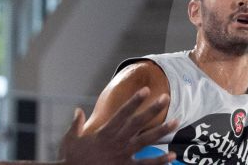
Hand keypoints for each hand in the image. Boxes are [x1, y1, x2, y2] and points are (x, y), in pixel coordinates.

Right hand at [60, 87, 176, 164]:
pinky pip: (145, 164)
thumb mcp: (70, 140)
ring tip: (177, 121)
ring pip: (146, 140)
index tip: (146, 90)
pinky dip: (159, 161)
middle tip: (166, 97)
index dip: (134, 101)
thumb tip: (77, 110)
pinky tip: (172, 155)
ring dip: (162, 130)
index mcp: (104, 133)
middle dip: (153, 109)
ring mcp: (123, 155)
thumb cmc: (71, 159)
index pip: (122, 113)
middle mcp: (116, 142)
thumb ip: (76, 124)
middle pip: (138, 123)